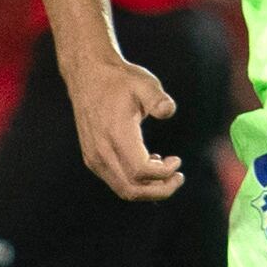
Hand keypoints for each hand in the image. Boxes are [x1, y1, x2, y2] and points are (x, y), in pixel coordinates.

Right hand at [66, 55, 184, 201]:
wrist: (88, 76)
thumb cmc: (120, 80)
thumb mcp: (143, 83)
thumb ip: (157, 98)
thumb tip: (168, 110)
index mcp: (115, 134)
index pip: (140, 171)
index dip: (163, 173)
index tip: (177, 160)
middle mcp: (101, 151)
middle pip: (132, 189)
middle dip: (159, 190)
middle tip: (178, 177)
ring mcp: (94, 157)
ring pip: (123, 189)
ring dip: (148, 188)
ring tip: (166, 169)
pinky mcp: (92, 158)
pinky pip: (115, 181)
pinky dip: (135, 182)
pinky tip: (149, 162)